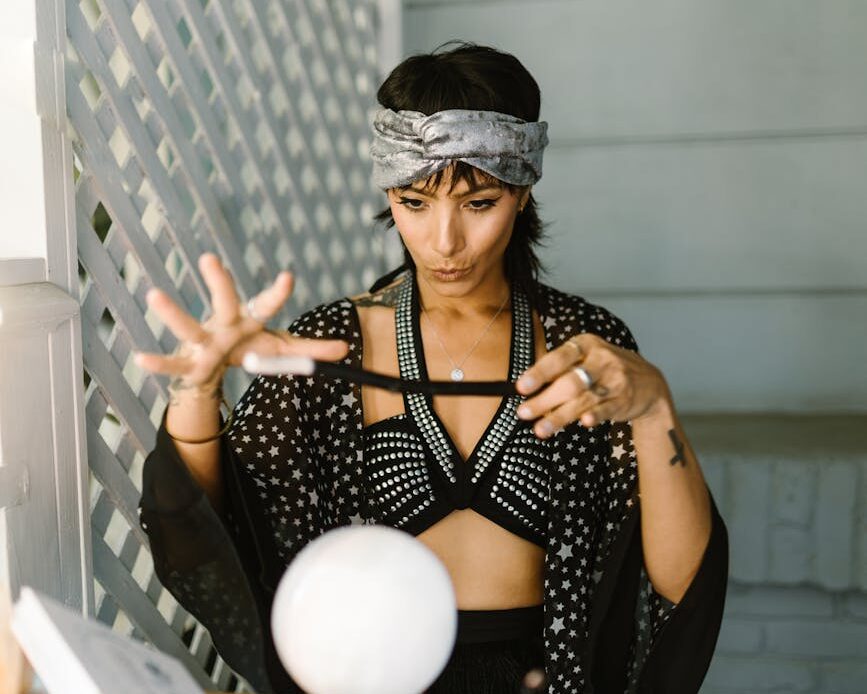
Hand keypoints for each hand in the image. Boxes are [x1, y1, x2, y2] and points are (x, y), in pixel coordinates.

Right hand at [133, 253, 349, 391]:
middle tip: (209, 258)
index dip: (277, 293)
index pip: (267, 304)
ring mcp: (203, 341)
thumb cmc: (246, 348)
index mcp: (250, 319)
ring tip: (154, 293)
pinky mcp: (187, 363)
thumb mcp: (279, 349)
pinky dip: (158, 362)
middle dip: (219, 282)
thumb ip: (308, 350)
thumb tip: (345, 350)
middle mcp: (224, 324)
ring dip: (172, 312)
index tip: (287, 278)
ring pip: (188, 326)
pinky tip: (141, 358)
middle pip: (224, 302)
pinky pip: (172, 363)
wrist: (213, 366)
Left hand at [514, 333, 670, 437]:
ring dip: (559, 416)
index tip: (521, 387)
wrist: (649, 382)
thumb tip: (526, 388)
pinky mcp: (624, 400)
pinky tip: (584, 422)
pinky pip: (606, 409)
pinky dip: (596, 415)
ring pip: (583, 400)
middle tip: (523, 412)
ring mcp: (615, 381)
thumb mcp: (586, 357)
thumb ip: (560, 369)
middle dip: (544, 400)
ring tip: (540, 429)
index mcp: (587, 345)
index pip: (559, 357)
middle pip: (569, 382)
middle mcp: (602, 360)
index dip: (539, 372)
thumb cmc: (604, 369)